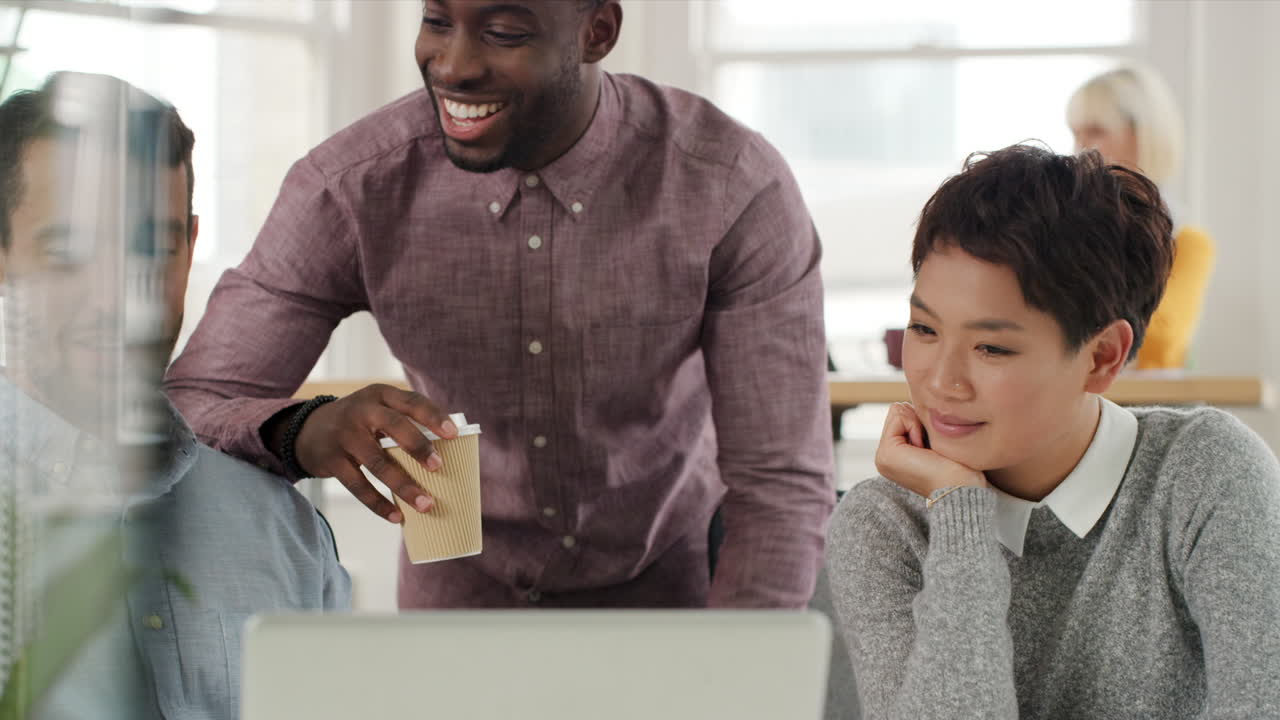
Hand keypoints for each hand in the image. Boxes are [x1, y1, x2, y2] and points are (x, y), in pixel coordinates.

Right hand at [294, 384, 457, 522]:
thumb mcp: (377, 409)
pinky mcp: (331, 461)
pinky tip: (397, 517)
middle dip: (419, 446)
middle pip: (394, 426)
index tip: (453, 434)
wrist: (306, 430)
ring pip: (378, 462)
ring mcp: (344, 436)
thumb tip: (451, 451)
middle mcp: (361, 411)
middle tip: (439, 466)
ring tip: (426, 504)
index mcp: (380, 395)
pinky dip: (378, 504)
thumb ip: (405, 421)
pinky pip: (358, 486)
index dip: (433, 416)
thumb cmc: (359, 422)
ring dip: (403, 486)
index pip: (411, 401)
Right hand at [875, 402, 986, 497]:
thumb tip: (916, 404)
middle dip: (918, 421)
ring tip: (928, 450)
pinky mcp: (887, 454)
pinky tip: (924, 449)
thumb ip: (921, 424)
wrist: (962, 489)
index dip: (922, 421)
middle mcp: (884, 457)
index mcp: (894, 456)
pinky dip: (916, 426)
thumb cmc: (960, 467)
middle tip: (931, 448)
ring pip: (897, 410)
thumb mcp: (936, 440)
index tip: (934, 446)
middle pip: (897, 410)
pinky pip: (899, 416)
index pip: (901, 414)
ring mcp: (882, 457)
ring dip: (918, 424)